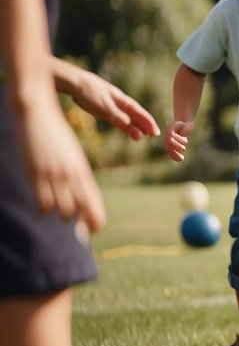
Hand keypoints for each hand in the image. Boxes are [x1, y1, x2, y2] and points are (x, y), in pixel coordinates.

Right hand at [13, 91, 104, 231]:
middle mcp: (71, 175)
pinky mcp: (36, 172)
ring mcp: (53, 174)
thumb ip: (76, 175)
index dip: (95, 218)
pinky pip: (42, 201)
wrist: (38, 112)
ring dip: (61, 215)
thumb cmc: (55, 135)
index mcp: (82, 170)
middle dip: (81, 224)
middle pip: (81, 209)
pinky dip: (43, 209)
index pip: (93, 201)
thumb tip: (78, 192)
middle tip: (79, 233)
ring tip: (58, 212)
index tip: (94, 230)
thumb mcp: (70, 156)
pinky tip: (42, 209)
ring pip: (63, 209)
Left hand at [63, 66, 159, 139]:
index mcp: (122, 100)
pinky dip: (123, 123)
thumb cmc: (90, 93)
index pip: (139, 113)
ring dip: (134, 126)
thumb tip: (130, 125)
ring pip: (126, 116)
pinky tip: (125, 127)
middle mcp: (119, 102)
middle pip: (135, 115)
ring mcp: (110, 105)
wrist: (74, 82)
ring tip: (141, 136)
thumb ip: (118, 117)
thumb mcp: (105, 107)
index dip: (148, 122)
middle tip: (153, 135)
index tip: (155, 132)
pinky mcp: (102, 107)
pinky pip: (116, 117)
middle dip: (144, 125)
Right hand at [165, 120, 193, 161]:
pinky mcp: (170, 145)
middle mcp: (166, 135)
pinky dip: (174, 156)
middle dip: (176, 147)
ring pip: (169, 149)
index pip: (171, 135)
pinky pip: (170, 151)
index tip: (186, 141)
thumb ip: (184, 128)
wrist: (182, 125)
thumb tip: (183, 134)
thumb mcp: (186, 125)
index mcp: (170, 128)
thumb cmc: (186, 124)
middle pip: (168, 143)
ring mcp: (167, 140)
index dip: (178, 139)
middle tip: (183, 149)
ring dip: (175, 154)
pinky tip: (179, 160)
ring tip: (182, 159)